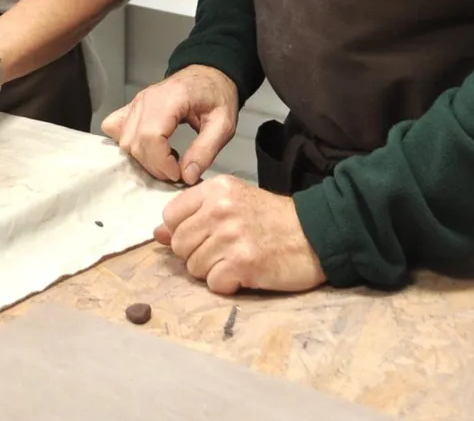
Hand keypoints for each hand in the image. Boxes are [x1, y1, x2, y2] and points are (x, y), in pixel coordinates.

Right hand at [101, 65, 237, 183]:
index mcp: (172, 98)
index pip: (151, 136)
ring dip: (143, 158)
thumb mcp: (224, 124)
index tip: (178, 173)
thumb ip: (206, 150)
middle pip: (135, 142)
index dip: (161, 162)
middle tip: (176, 171)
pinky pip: (115, 128)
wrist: (209, 75)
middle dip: (154, 166)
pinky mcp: (132, 107)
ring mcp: (136, 102)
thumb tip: (187, 176)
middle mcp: (148, 99)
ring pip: (124, 140)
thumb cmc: (216, 96)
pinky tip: (148, 149)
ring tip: (166, 159)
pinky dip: (128, 145)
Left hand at [154, 176, 325, 294]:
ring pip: (194, 267)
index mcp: (216, 189)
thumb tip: (158, 234)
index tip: (204, 236)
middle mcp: (220, 209)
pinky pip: (214, 283)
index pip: (171, 215)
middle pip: (179, 245)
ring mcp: (231, 236)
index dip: (183, 232)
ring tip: (238, 260)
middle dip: (197, 254)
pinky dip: (228, 284)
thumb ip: (195, 215)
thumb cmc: (274, 219)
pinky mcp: (243, 263)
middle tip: (225, 251)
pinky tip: (246, 273)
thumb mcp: (234, 203)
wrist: (315, 234)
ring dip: (214, 271)